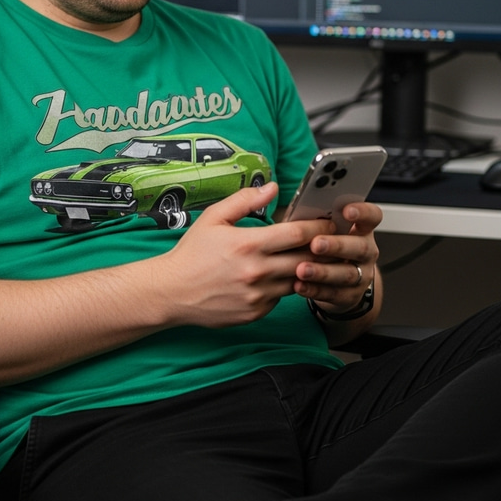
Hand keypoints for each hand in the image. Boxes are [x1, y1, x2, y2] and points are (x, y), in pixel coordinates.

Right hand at [160, 182, 334, 327]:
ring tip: (309, 258)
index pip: (297, 234)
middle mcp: (256, 271)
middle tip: (329, 241)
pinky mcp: (255, 312)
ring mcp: (257, 295)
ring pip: (297, 280)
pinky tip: (278, 276)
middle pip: (305, 259)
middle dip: (320, 249)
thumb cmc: (192, 253)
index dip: (318, 227)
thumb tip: (272, 187)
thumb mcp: (214, 218)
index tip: (328, 223)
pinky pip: (281, 298)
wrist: (171, 292)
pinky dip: (284, 287)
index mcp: (248, 244)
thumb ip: (245, 201)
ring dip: (306, 269)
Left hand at [291, 201, 382, 317]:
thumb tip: (295, 212)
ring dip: (322, 271)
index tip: (347, 210)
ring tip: (302, 269)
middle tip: (316, 243)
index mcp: (362, 229)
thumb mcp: (327, 230)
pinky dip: (314, 290)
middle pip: (359, 247)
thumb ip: (317, 220)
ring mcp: (362, 275)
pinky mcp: (350, 296)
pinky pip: (333, 294)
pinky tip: (298, 285)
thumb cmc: (327, 246)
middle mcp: (366, 251)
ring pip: (346, 273)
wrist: (339, 282)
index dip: (363, 212)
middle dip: (336, 245)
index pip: (372, 216)